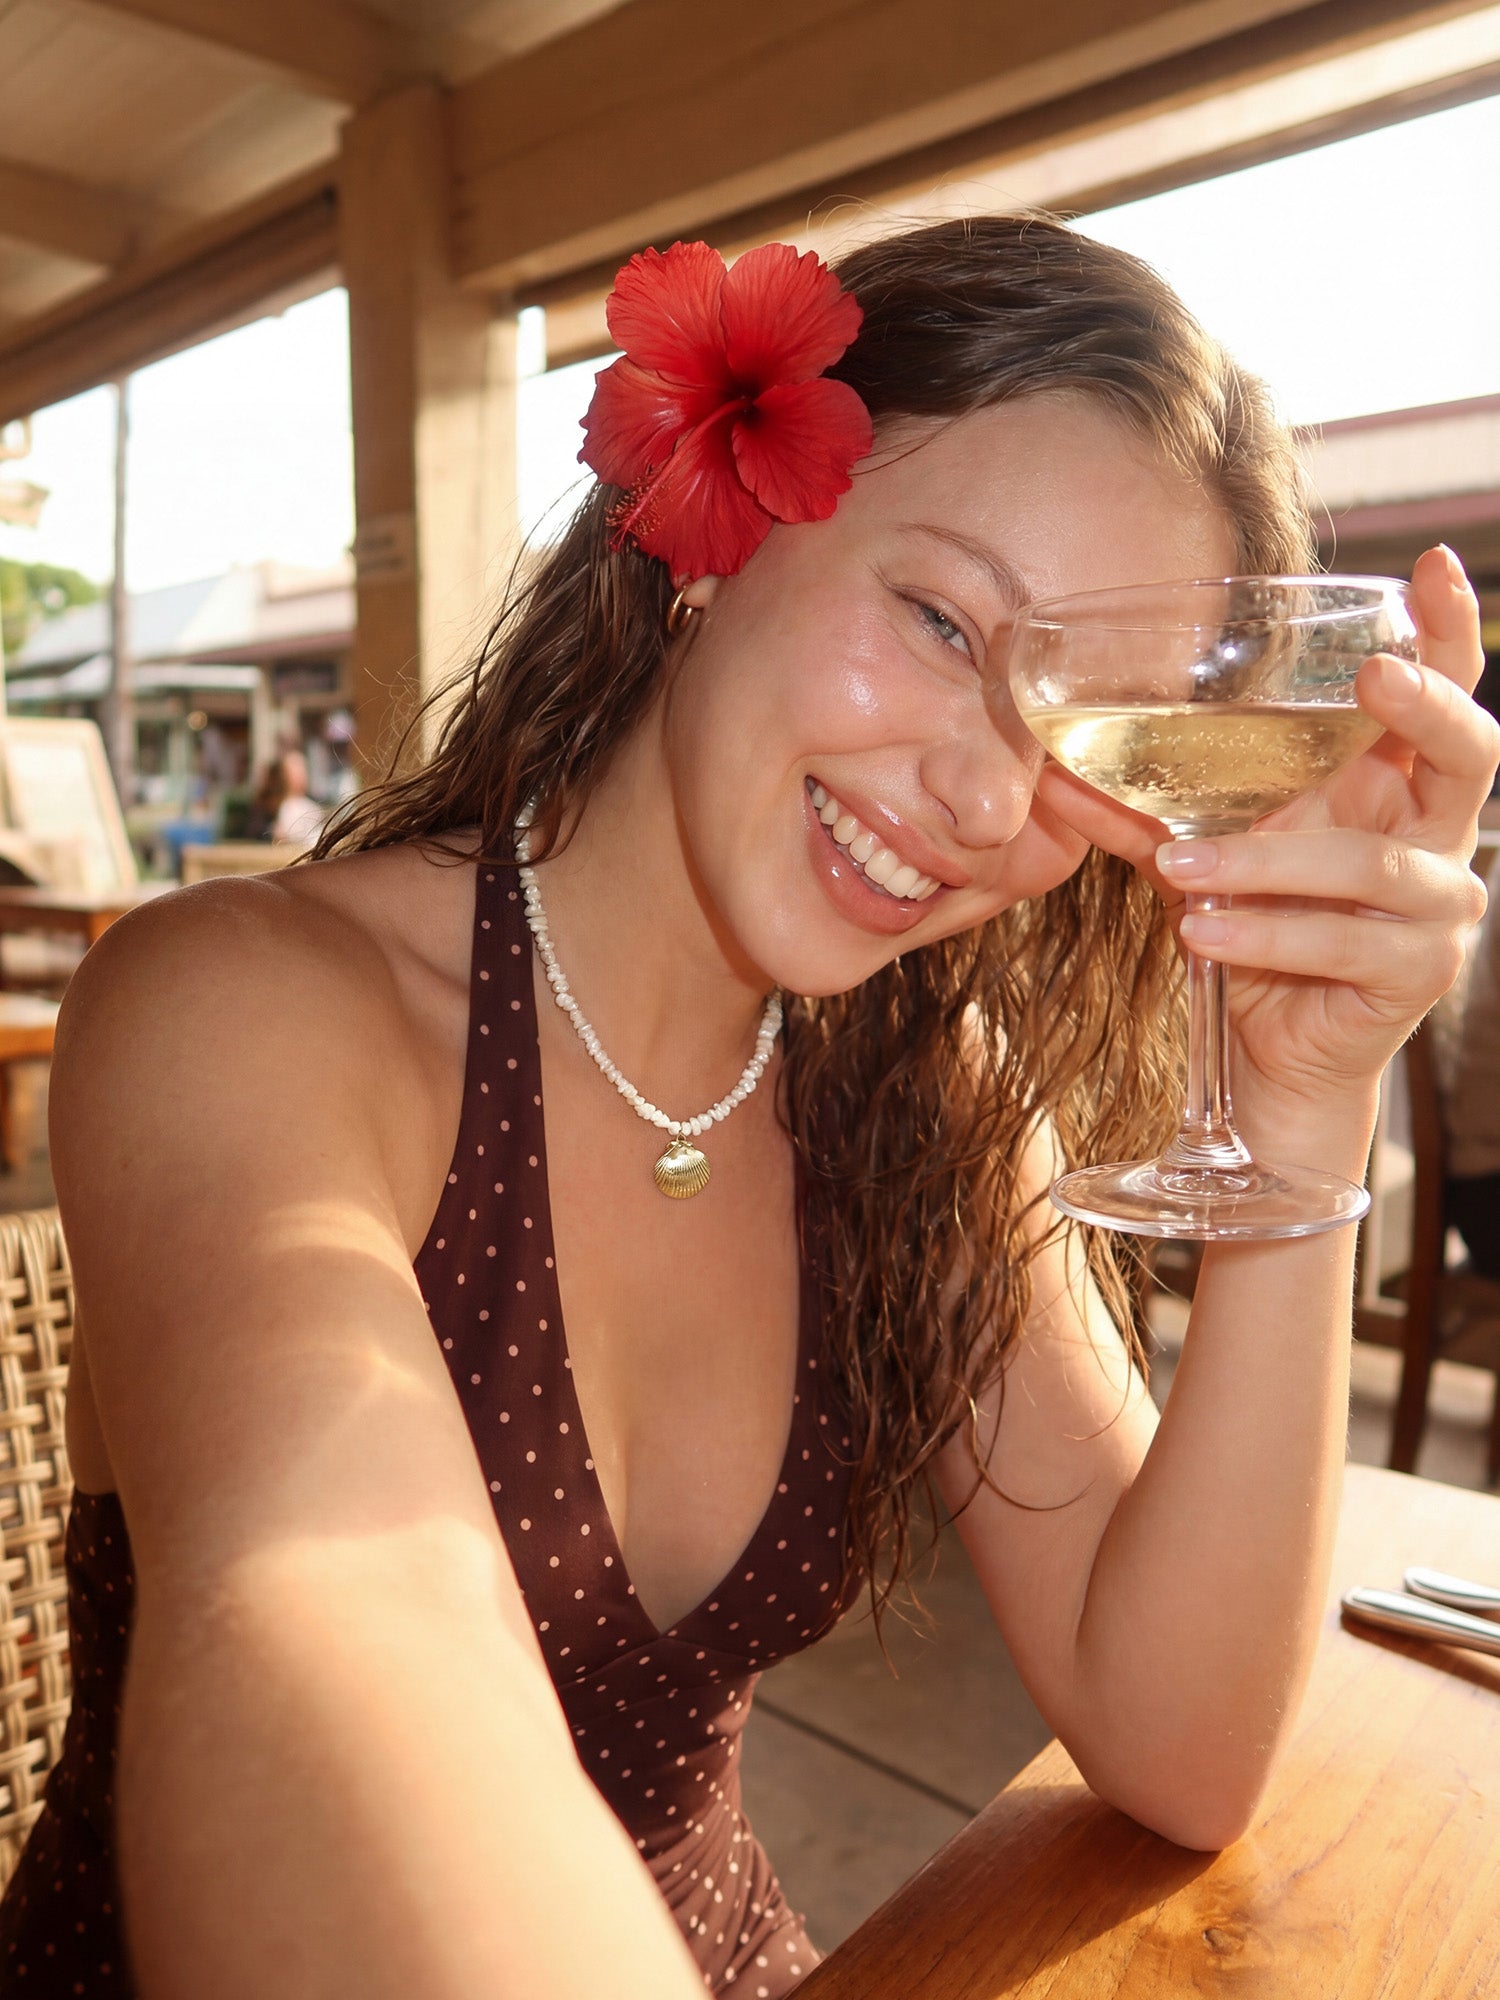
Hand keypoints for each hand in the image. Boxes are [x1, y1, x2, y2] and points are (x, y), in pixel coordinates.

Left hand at [1033, 547, 1499, 1131]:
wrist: (1271, 1053)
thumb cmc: (1248, 930)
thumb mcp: (1195, 854)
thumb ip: (1142, 808)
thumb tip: (1046, 763)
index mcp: (1392, 785)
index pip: (1445, 691)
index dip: (1448, 627)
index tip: (1429, 567)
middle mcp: (1434, 836)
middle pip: (1469, 752)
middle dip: (1426, 706)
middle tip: (1370, 677)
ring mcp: (1436, 907)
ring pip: (1369, 865)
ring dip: (1267, 862)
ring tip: (1181, 872)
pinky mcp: (1414, 971)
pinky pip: (1342, 941)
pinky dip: (1263, 931)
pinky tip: (1202, 932)